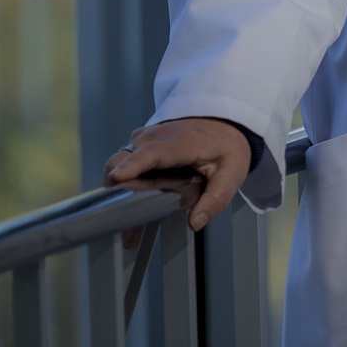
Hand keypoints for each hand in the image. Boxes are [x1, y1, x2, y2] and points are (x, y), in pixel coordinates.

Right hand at [102, 118, 252, 236]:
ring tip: (129, 220)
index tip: (116, 179)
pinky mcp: (142, 142)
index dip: (131, 166)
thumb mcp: (231, 174)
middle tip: (122, 217)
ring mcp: (146, 137)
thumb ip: (214, 200)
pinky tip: (131, 204)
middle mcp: (157, 136)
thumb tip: (195, 222)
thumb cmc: (227, 146)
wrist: (226, 124)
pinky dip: (121, 180)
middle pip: (123, 157)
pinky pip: (123, 160)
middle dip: (115, 185)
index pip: (151, 153)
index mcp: (181, 143)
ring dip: (117, 187)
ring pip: (118, 160)